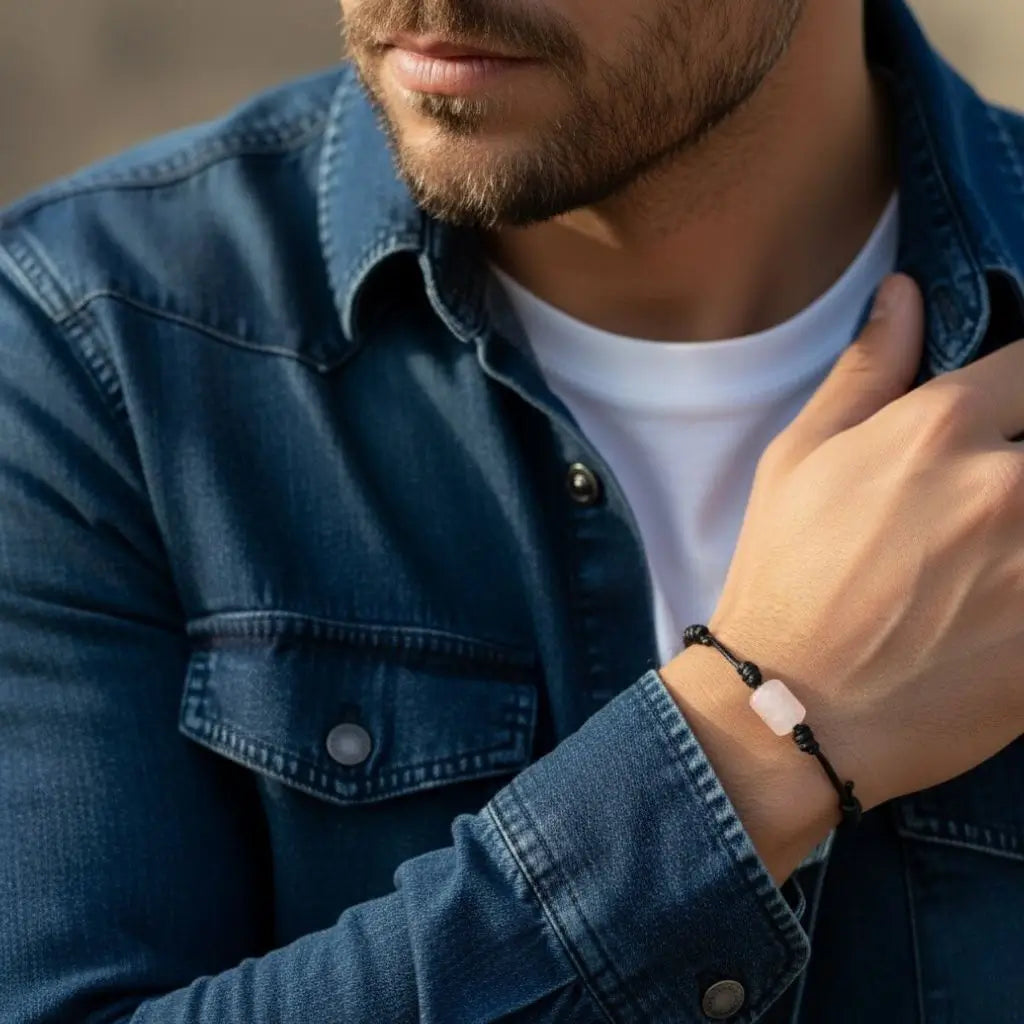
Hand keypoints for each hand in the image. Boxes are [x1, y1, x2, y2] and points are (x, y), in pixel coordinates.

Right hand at [689, 273, 1023, 818]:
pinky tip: (1002, 597)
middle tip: (994, 500)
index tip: (1009, 418)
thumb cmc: (783, 578)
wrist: (792, 711)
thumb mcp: (796, 461)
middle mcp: (1008, 484)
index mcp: (940, 428)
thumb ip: (863, 371)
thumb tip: (903, 293)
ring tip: (992, 554)